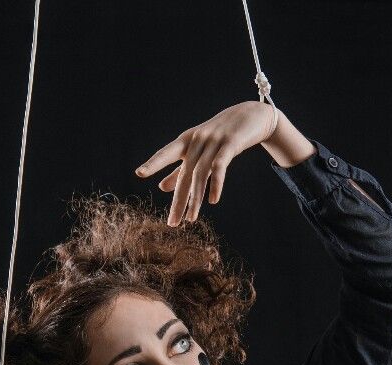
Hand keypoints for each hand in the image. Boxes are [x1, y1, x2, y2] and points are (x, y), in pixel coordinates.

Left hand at [134, 100, 278, 225]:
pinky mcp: (231, 143)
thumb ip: (181, 169)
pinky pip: (220, 166)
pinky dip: (216, 183)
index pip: (166, 153)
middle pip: (184, 173)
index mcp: (187, 141)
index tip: (139, 173)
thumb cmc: (222, 135)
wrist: (252, 116)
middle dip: (178, 200)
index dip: (154, 163)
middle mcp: (197, 139)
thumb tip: (161, 187)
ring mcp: (214, 140)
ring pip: (200, 173)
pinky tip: (213, 200)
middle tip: (172, 223)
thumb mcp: (199, 152)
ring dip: (195, 199)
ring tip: (191, 219)